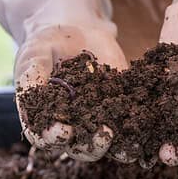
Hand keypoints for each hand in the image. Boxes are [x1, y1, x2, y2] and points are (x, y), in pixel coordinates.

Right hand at [14, 24, 127, 160]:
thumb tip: (32, 98)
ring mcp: (96, 120)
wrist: (74, 30)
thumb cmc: (46, 44)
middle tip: (103, 135)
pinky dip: (138, 130)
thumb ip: (31, 77)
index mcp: (45, 120)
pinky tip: (146, 126)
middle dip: (91, 145)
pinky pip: (128, 126)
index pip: (45, 137)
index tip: (63, 130)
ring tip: (128, 143)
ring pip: (106, 144)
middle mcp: (71, 127)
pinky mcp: (119, 110)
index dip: (53, 137)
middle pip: (79, 148)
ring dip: (117, 147)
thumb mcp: (33, 55)